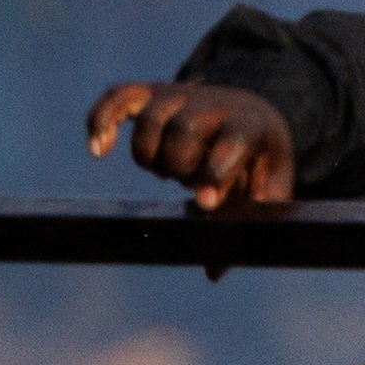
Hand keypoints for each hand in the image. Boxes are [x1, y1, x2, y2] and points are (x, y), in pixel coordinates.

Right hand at [87, 79, 297, 209]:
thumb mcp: (267, 193)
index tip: (204, 203)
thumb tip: (214, 271)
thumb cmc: (259, 166)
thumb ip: (247, 226)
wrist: (254, 117)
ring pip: (151, 118)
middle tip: (187, 182)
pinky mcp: (154, 93)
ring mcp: (183, 95)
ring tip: (165, 172)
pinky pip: (119, 96)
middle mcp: (216, 105)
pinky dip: (102, 119)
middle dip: (179, 167)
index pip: (235, 140)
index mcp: (253, 127)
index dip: (216, 171)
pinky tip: (97, 150)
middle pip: (185, 130)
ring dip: (150, 156)